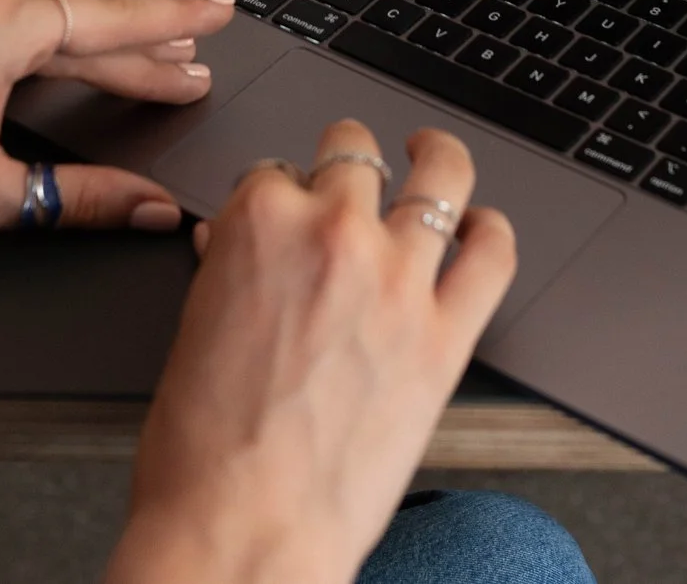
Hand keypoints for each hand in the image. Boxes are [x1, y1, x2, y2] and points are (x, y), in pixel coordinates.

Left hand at [0, 0, 233, 262]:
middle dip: (139, 50)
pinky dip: (35, 53)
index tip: (214, 12)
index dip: (168, 20)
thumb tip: (143, 205)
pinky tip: (65, 70)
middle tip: (195, 66)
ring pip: (31, 27)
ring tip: (150, 71)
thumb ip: (79, 195)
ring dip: (87, 53)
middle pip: (71, 25)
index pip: (101, 19)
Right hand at [108, 121, 518, 583]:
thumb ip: (226, 269)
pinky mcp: (447, 336)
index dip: (280, 192)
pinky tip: (481, 228)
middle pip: (353, 157)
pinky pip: (492, 256)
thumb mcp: (194, 330)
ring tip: (430, 158)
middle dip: (346, 164)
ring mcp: (399, 281)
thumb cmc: (204, 450)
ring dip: (432, 160)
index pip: (275, 170)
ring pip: (439, 176)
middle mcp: (334, 234)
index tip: (284, 209)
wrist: (244, 530)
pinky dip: (492, 231)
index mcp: (259, 222)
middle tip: (348, 180)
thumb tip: (235, 246)